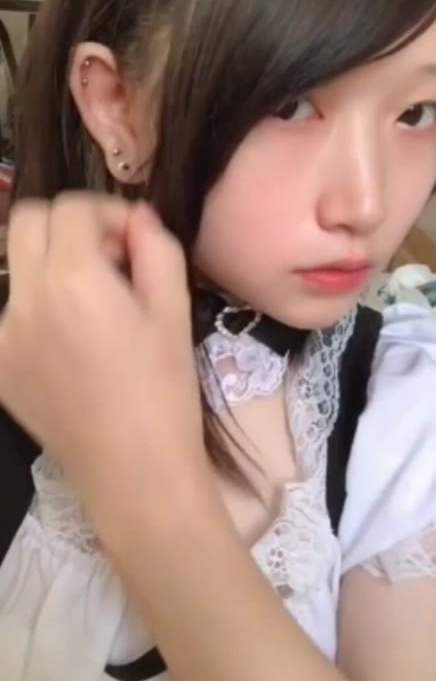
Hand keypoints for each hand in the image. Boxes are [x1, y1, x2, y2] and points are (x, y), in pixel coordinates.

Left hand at [0, 194, 205, 530]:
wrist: (135, 472)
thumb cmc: (165, 390)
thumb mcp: (175, 312)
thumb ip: (157, 247)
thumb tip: (137, 218)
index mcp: (73, 280)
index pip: (72, 208)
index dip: (109, 213)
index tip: (134, 241)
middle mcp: (26, 299)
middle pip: (27, 222)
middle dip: (69, 226)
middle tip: (108, 261)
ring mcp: (4, 336)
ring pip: (20, 269)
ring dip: (54, 268)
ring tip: (95, 310)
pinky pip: (14, 315)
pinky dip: (42, 310)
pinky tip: (76, 348)